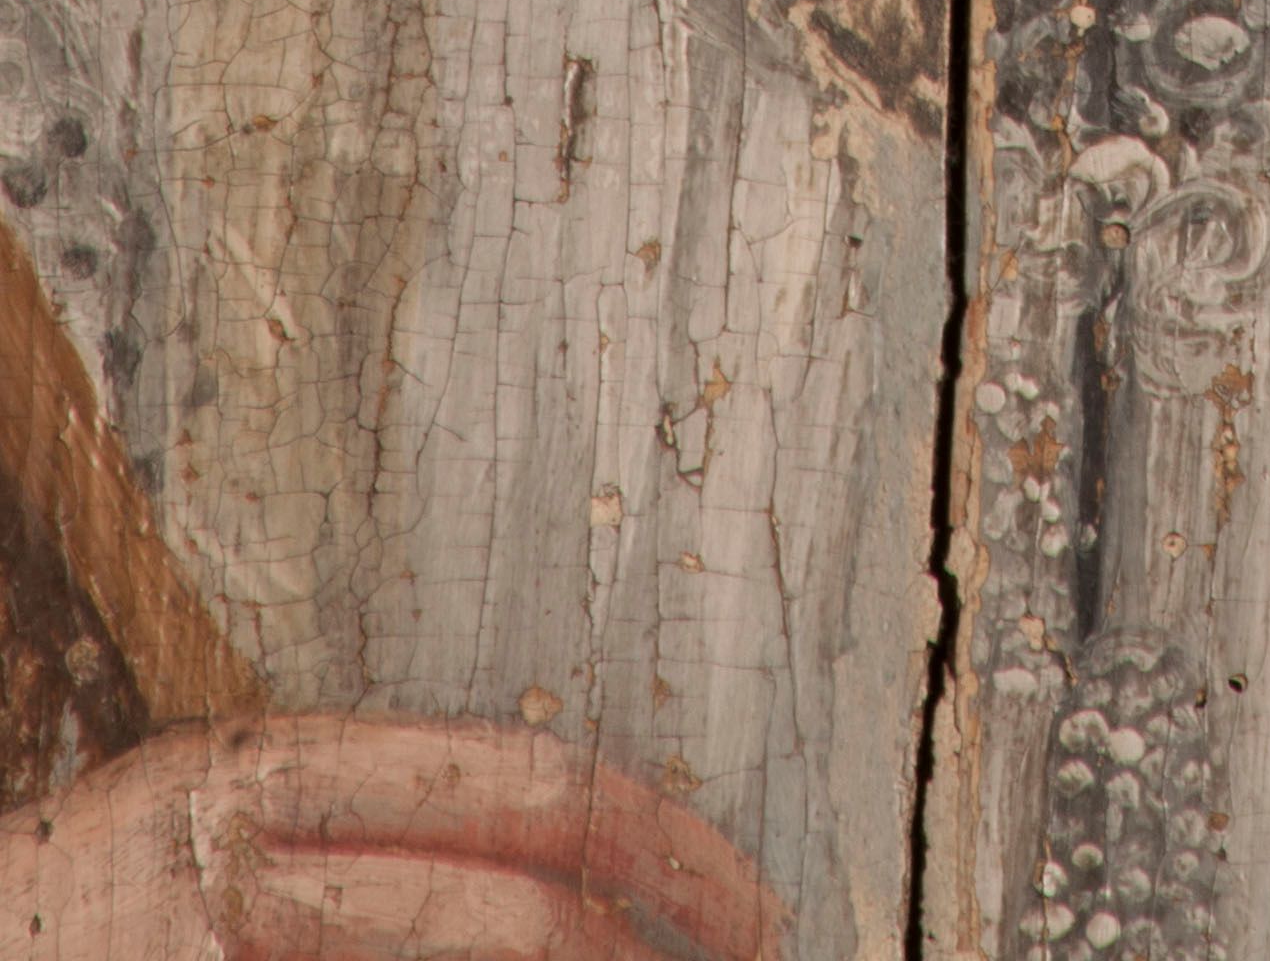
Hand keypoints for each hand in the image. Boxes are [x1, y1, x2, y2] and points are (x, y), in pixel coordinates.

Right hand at [0, 714, 783, 957]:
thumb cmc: (75, 916)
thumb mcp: (208, 830)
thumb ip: (361, 839)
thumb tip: (561, 885)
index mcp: (261, 770)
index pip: (525, 786)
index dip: (665, 845)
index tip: (749, 905)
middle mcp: (237, 861)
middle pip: (514, 911)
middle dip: (652, 951)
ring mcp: (211, 954)